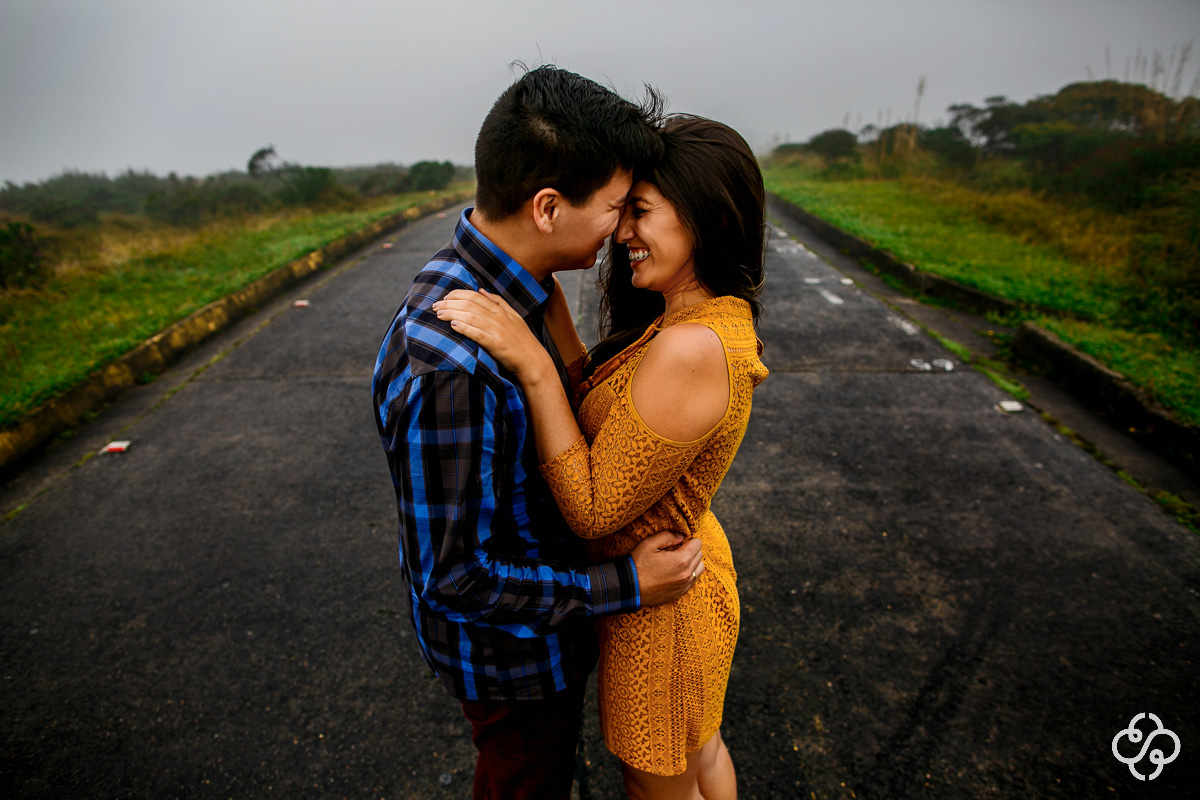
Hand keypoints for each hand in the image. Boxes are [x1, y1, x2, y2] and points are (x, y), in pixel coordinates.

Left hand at [433, 289, 552, 380]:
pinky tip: (453, 325)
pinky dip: (465, 328)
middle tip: (435, 306)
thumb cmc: (522, 340)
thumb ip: (498, 302)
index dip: (457, 294)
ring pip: (471, 317)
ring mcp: (498, 331)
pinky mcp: (496, 345)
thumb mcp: (513, 316)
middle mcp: (498, 318)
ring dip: (452, 313)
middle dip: (450, 303)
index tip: (445, 298)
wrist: (533, 361)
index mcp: (501, 310)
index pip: (475, 296)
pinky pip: (478, 334)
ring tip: (439, 315)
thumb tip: (481, 290)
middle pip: (470, 304)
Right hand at [631, 531, 703, 606]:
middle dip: (690, 550)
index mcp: (681, 560)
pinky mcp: (680, 593)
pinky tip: (674, 573)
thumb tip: (681, 537)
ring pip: (699, 569)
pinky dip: (687, 575)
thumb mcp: (649, 544)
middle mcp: (686, 574)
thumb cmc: (638, 564)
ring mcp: (684, 585)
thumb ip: (668, 536)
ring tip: (677, 562)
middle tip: (675, 551)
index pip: (698, 543)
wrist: (629, 587)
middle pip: (700, 555)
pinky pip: (692, 581)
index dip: (688, 540)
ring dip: (692, 563)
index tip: (678, 542)